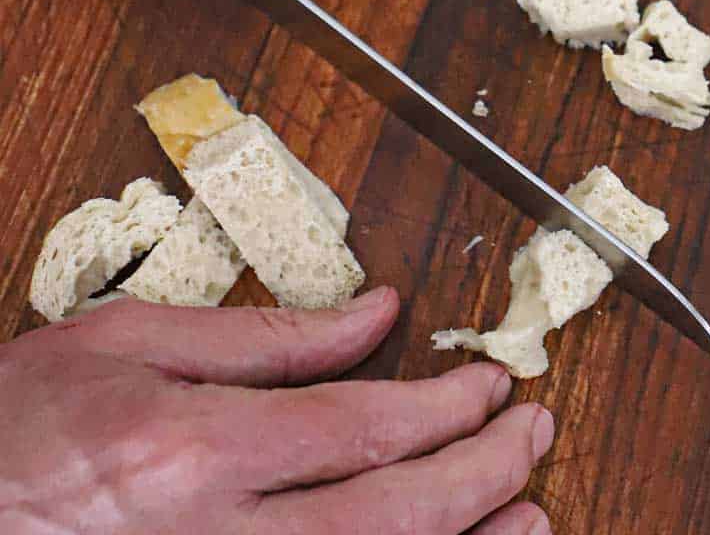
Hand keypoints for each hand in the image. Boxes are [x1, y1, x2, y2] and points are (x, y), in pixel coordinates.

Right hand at [0, 288, 552, 533]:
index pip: (363, 429)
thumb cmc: (16, 430)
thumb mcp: (125, 342)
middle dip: (483, 477)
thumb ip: (263, 335)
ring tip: (533, 521)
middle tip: (535, 436)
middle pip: (391, 519)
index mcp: (193, 452)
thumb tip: (375, 316)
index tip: (494, 388)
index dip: (447, 410)